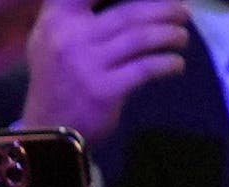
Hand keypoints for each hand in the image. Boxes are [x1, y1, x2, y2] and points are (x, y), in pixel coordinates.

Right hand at [21, 0, 188, 147]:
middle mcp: (69, 37)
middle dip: (165, 10)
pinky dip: (167, 63)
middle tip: (183, 13)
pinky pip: (145, 68)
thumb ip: (77, 10)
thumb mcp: (52, 36)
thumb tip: (137, 2)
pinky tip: (176, 64)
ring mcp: (86, 65)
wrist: (45, 133)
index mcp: (57, 19)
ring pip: (141, 38)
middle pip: (130, 13)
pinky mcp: (103, 91)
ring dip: (170, 35)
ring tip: (182, 37)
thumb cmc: (56, 78)